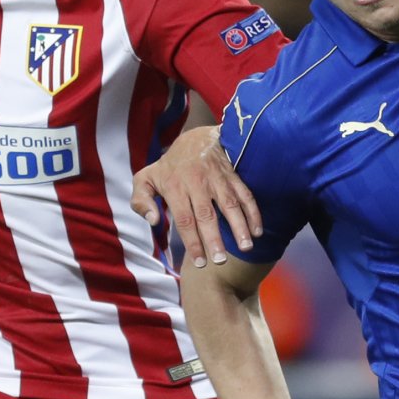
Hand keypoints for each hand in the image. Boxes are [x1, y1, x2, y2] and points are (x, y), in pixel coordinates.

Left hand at [132, 122, 261, 264]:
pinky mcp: (232, 175)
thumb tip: (153, 221)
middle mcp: (197, 182)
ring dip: (239, 226)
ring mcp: (217, 178)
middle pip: (207, 214)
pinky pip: (244, 194)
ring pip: (229, 204)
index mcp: (175, 187)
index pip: (184, 219)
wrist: (195, 136)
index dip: (192, 242)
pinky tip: (257, 230)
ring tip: (246, 247)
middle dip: (214, 238)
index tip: (200, 262)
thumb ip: (141, 200)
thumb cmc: (169, 166)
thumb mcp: (145, 178)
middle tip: (220, 261)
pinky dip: (253, 212)